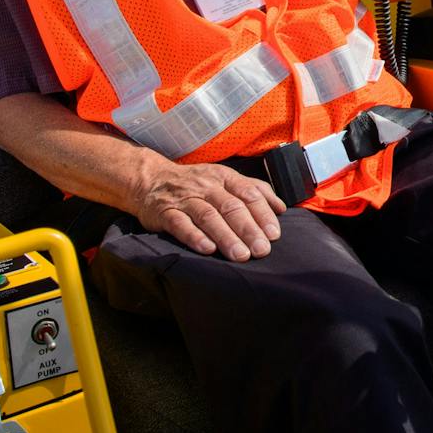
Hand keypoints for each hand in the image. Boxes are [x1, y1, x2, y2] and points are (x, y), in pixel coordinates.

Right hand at [131, 158, 286, 260]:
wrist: (152, 179)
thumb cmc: (196, 183)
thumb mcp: (225, 179)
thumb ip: (254, 190)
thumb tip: (280, 208)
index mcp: (224, 177)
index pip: (248, 194)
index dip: (263, 214)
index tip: (274, 234)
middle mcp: (206, 186)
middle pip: (231, 207)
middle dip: (248, 229)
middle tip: (261, 250)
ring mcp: (185, 198)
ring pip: (208, 216)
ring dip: (226, 237)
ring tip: (240, 255)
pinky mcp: (165, 212)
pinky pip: (180, 224)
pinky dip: (195, 237)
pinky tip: (208, 249)